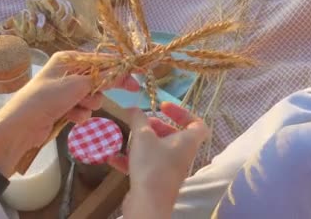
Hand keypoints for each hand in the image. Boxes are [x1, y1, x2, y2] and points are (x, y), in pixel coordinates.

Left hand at [4, 51, 139, 144]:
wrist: (21, 125)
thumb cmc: (47, 98)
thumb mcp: (77, 85)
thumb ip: (101, 78)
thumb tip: (122, 72)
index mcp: (68, 59)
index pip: (101, 60)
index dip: (120, 67)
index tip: (138, 73)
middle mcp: (67, 72)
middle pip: (98, 78)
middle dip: (103, 88)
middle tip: (130, 90)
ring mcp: (64, 91)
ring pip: (92, 96)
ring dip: (89, 103)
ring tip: (78, 107)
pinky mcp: (62, 107)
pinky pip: (82, 109)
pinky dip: (80, 114)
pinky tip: (71, 117)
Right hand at [108, 103, 208, 217]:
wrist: (148, 203)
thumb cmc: (152, 165)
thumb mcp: (142, 136)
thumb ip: (138, 119)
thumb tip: (133, 108)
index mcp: (187, 141)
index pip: (198, 123)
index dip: (183, 112)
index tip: (163, 107)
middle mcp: (182, 155)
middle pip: (175, 135)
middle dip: (157, 126)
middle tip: (142, 123)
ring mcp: (170, 169)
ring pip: (159, 150)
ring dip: (143, 142)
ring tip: (128, 136)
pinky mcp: (157, 181)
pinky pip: (146, 164)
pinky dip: (132, 159)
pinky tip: (113, 157)